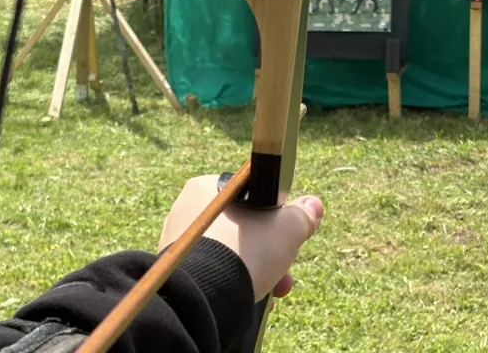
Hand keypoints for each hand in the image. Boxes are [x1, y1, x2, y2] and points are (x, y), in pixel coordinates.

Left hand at [158, 174, 323, 301]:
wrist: (206, 294)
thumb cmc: (246, 249)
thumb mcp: (286, 228)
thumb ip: (302, 216)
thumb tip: (313, 206)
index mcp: (206, 187)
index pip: (249, 198)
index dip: (274, 219)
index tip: (287, 240)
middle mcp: (185, 210)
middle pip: (240, 230)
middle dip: (267, 254)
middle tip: (283, 276)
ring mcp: (174, 244)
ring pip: (227, 256)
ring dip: (254, 273)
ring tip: (269, 293)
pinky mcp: (175, 273)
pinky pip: (211, 275)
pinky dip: (231, 285)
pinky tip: (246, 300)